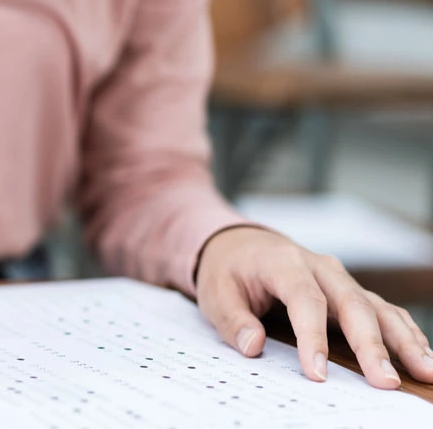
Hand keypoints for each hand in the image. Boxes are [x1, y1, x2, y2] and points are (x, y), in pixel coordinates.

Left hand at [196, 226, 432, 388]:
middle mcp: (320, 267)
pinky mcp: (350, 292)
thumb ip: (232, 319)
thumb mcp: (215, 292)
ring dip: (403, 340)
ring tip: (426, 372)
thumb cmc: (227, 270)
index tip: (317, 373)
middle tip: (386, 382)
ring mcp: (340, 279)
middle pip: (352, 304)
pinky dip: (404, 333)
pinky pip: (383, 310)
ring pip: (377, 307)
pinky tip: (422, 356)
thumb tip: (252, 346)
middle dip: (372, 345)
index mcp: (283, 262)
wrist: (239, 244)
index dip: (312, 338)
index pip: (304, 300)